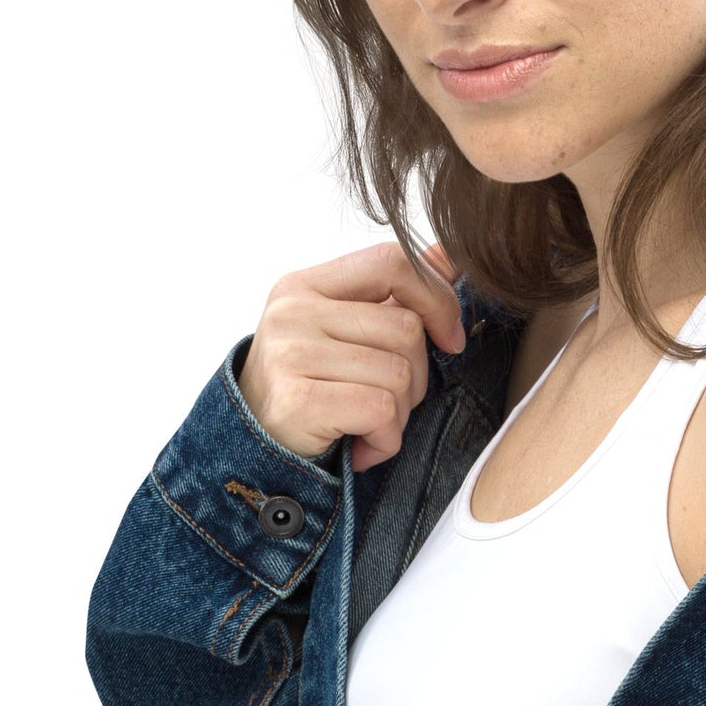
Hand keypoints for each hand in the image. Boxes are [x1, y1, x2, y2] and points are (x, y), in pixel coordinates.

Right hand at [238, 239, 463, 468]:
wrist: (252, 452)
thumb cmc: (310, 388)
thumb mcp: (344, 331)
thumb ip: (395, 293)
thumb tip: (453, 254)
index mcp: (306, 284)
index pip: (392, 262)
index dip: (436, 297)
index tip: (450, 338)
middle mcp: (293, 311)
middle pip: (406, 327)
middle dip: (417, 376)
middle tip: (387, 402)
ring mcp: (291, 354)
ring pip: (399, 373)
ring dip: (400, 414)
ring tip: (369, 426)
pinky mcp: (296, 401)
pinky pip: (381, 410)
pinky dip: (385, 440)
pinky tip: (362, 448)